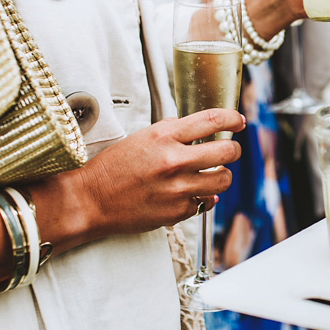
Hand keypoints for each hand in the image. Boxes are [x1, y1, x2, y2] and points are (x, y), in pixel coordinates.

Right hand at [46, 109, 245, 243]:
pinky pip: (206, 202)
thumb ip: (171, 131)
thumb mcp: (141, 138)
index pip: (211, 120)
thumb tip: (198, 129)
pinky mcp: (178, 211)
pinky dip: (202, 197)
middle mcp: (174, 161)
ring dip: (221, 175)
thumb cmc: (111, 169)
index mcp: (164, 137)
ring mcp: (178, 188)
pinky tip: (189, 192)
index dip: (232, 118)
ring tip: (210, 174)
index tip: (238, 121)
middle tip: (229, 150)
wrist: (90, 200)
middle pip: (227, 151)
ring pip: (223, 179)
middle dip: (232, 149)